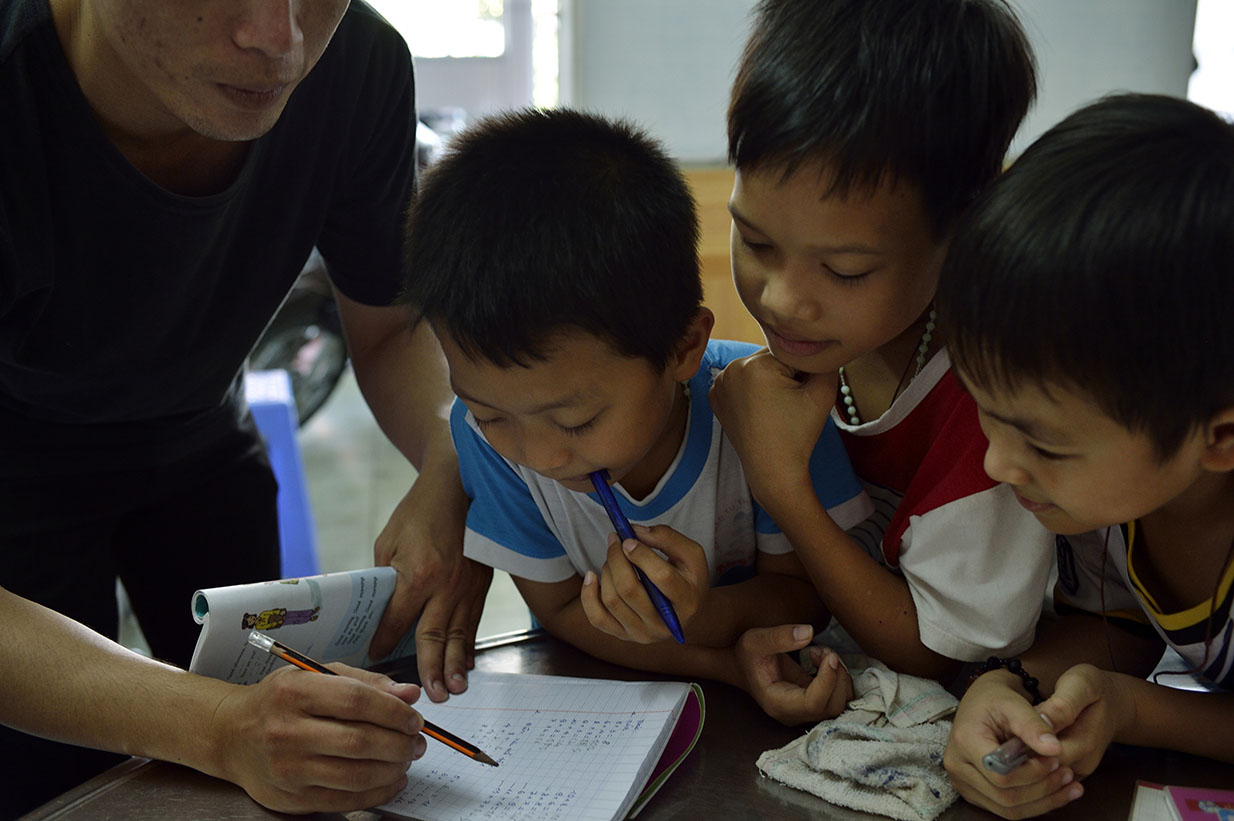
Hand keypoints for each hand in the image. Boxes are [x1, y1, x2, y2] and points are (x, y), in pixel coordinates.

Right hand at [211, 663, 426, 813]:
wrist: (231, 734)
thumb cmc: (279, 700)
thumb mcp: (316, 675)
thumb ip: (366, 682)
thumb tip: (409, 695)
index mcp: (295, 692)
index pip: (357, 701)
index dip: (394, 711)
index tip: (414, 718)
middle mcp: (287, 731)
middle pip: (359, 742)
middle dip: (400, 744)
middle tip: (417, 742)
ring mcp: (287, 769)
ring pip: (355, 775)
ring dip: (392, 769)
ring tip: (405, 759)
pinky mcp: (291, 799)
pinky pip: (344, 801)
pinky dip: (377, 793)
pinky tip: (391, 780)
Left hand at [372, 473, 491, 701]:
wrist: (460, 485)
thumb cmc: (419, 511)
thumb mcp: (389, 541)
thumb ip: (386, 578)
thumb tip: (382, 610)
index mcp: (418, 574)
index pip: (397, 621)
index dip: (383, 642)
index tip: (374, 657)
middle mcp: (446, 585)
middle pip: (435, 637)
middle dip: (431, 669)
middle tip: (431, 698)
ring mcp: (468, 585)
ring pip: (460, 635)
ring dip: (456, 666)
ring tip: (453, 690)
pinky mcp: (483, 583)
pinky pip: (474, 621)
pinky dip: (470, 645)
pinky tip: (468, 664)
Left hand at [579, 524, 709, 642]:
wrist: (686, 609)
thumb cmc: (688, 577)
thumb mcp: (690, 553)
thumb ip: (666, 537)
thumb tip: (633, 532)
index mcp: (686, 600)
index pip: (662, 577)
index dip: (641, 556)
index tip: (628, 539)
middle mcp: (664, 624)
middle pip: (629, 589)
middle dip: (616, 559)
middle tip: (614, 539)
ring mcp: (642, 633)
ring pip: (612, 600)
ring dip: (606, 571)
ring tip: (613, 557)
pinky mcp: (624, 635)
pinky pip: (597, 618)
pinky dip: (588, 595)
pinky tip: (592, 576)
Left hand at [709, 350, 837, 508]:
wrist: (773, 470)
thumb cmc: (798, 435)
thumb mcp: (823, 393)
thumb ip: (826, 361)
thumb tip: (821, 343)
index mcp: (755, 364)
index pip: (791, 351)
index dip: (804, 371)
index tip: (802, 395)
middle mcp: (731, 368)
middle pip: (772, 358)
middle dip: (785, 373)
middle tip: (790, 404)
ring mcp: (719, 382)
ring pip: (757, 367)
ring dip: (769, 379)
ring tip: (776, 407)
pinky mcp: (716, 395)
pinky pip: (742, 380)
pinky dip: (753, 389)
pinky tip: (761, 409)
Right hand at [732, 624, 851, 724]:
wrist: (738, 663)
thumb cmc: (745, 653)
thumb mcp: (755, 640)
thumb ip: (780, 636)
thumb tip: (809, 632)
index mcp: (778, 704)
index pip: (814, 704)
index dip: (828, 680)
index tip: (829, 655)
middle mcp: (793, 714)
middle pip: (832, 708)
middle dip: (836, 677)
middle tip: (824, 651)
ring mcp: (803, 710)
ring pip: (839, 704)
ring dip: (839, 676)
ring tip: (821, 653)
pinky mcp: (812, 701)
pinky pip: (836, 696)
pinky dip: (837, 676)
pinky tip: (821, 658)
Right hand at [944, 669, 1081, 817]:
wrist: (981, 703)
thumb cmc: (996, 698)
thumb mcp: (1014, 703)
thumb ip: (1034, 725)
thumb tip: (1056, 749)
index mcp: (965, 741)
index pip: (1001, 774)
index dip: (1033, 773)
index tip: (1057, 760)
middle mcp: (958, 766)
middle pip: (1005, 796)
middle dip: (1043, 789)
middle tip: (1068, 773)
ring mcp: (963, 783)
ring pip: (1008, 810)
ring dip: (1044, 802)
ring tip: (1069, 785)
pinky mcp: (974, 792)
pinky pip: (1006, 810)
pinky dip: (1035, 805)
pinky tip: (1057, 793)